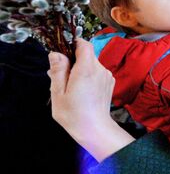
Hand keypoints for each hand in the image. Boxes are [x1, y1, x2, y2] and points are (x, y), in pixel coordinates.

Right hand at [48, 39, 133, 161]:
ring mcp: (107, 76)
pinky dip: (89, 76)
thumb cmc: (74, 114)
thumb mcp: (58, 92)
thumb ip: (58, 70)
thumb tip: (56, 53)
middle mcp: (100, 70)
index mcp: (86, 70)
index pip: (84, 44)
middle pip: (87, 55)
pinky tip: (82, 91)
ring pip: (91, 64)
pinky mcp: (109, 82)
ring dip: (81, 70)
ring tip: (72, 87)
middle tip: (62, 77)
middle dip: (73, 61)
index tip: (63, 51)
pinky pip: (97, 72)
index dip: (74, 44)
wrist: (95, 129)